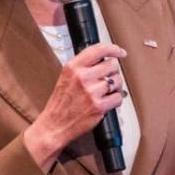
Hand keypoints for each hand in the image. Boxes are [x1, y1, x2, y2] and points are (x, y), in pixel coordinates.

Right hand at [23, 43, 125, 171]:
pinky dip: (116, 100)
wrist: (54, 125)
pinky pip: (118, 97)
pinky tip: (107, 102)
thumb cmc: (61, 103)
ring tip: (106, 93)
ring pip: (117, 81)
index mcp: (73, 67)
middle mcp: (82, 77)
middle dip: (113, 72)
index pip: (98, 50)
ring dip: (116, 87)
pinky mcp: (99, 106)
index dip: (113, 49)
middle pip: (112, 65)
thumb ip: (83, 66)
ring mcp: (91, 92)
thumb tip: (104, 59)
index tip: (120, 52)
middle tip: (108, 80)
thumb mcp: (66, 77)